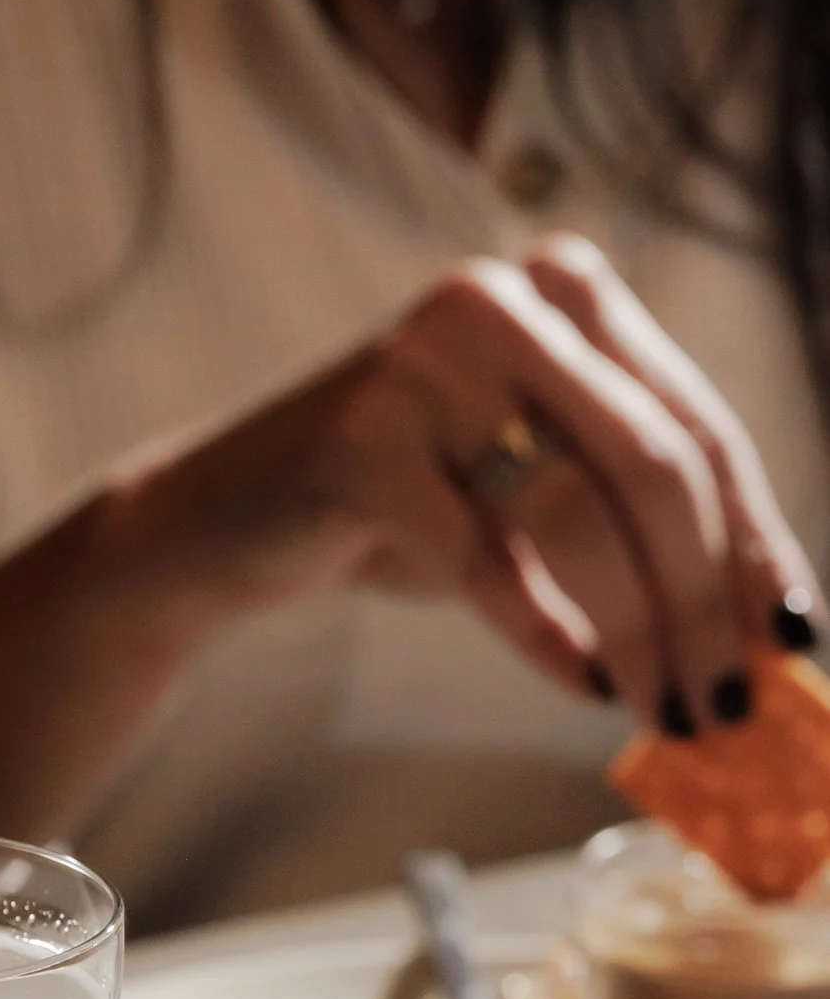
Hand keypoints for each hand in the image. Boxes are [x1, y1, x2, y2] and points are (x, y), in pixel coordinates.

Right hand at [142, 238, 818, 731]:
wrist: (225, 517)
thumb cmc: (405, 506)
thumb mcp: (534, 486)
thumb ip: (636, 518)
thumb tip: (762, 627)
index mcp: (569, 290)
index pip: (700, 424)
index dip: (755, 540)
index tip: (789, 637)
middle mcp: (504, 301)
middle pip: (654, 467)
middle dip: (702, 601)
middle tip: (724, 701)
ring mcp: (425, 363)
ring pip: (577, 514)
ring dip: (638, 630)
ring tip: (661, 708)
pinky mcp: (358, 440)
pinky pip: (484, 559)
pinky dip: (544, 633)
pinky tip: (579, 678)